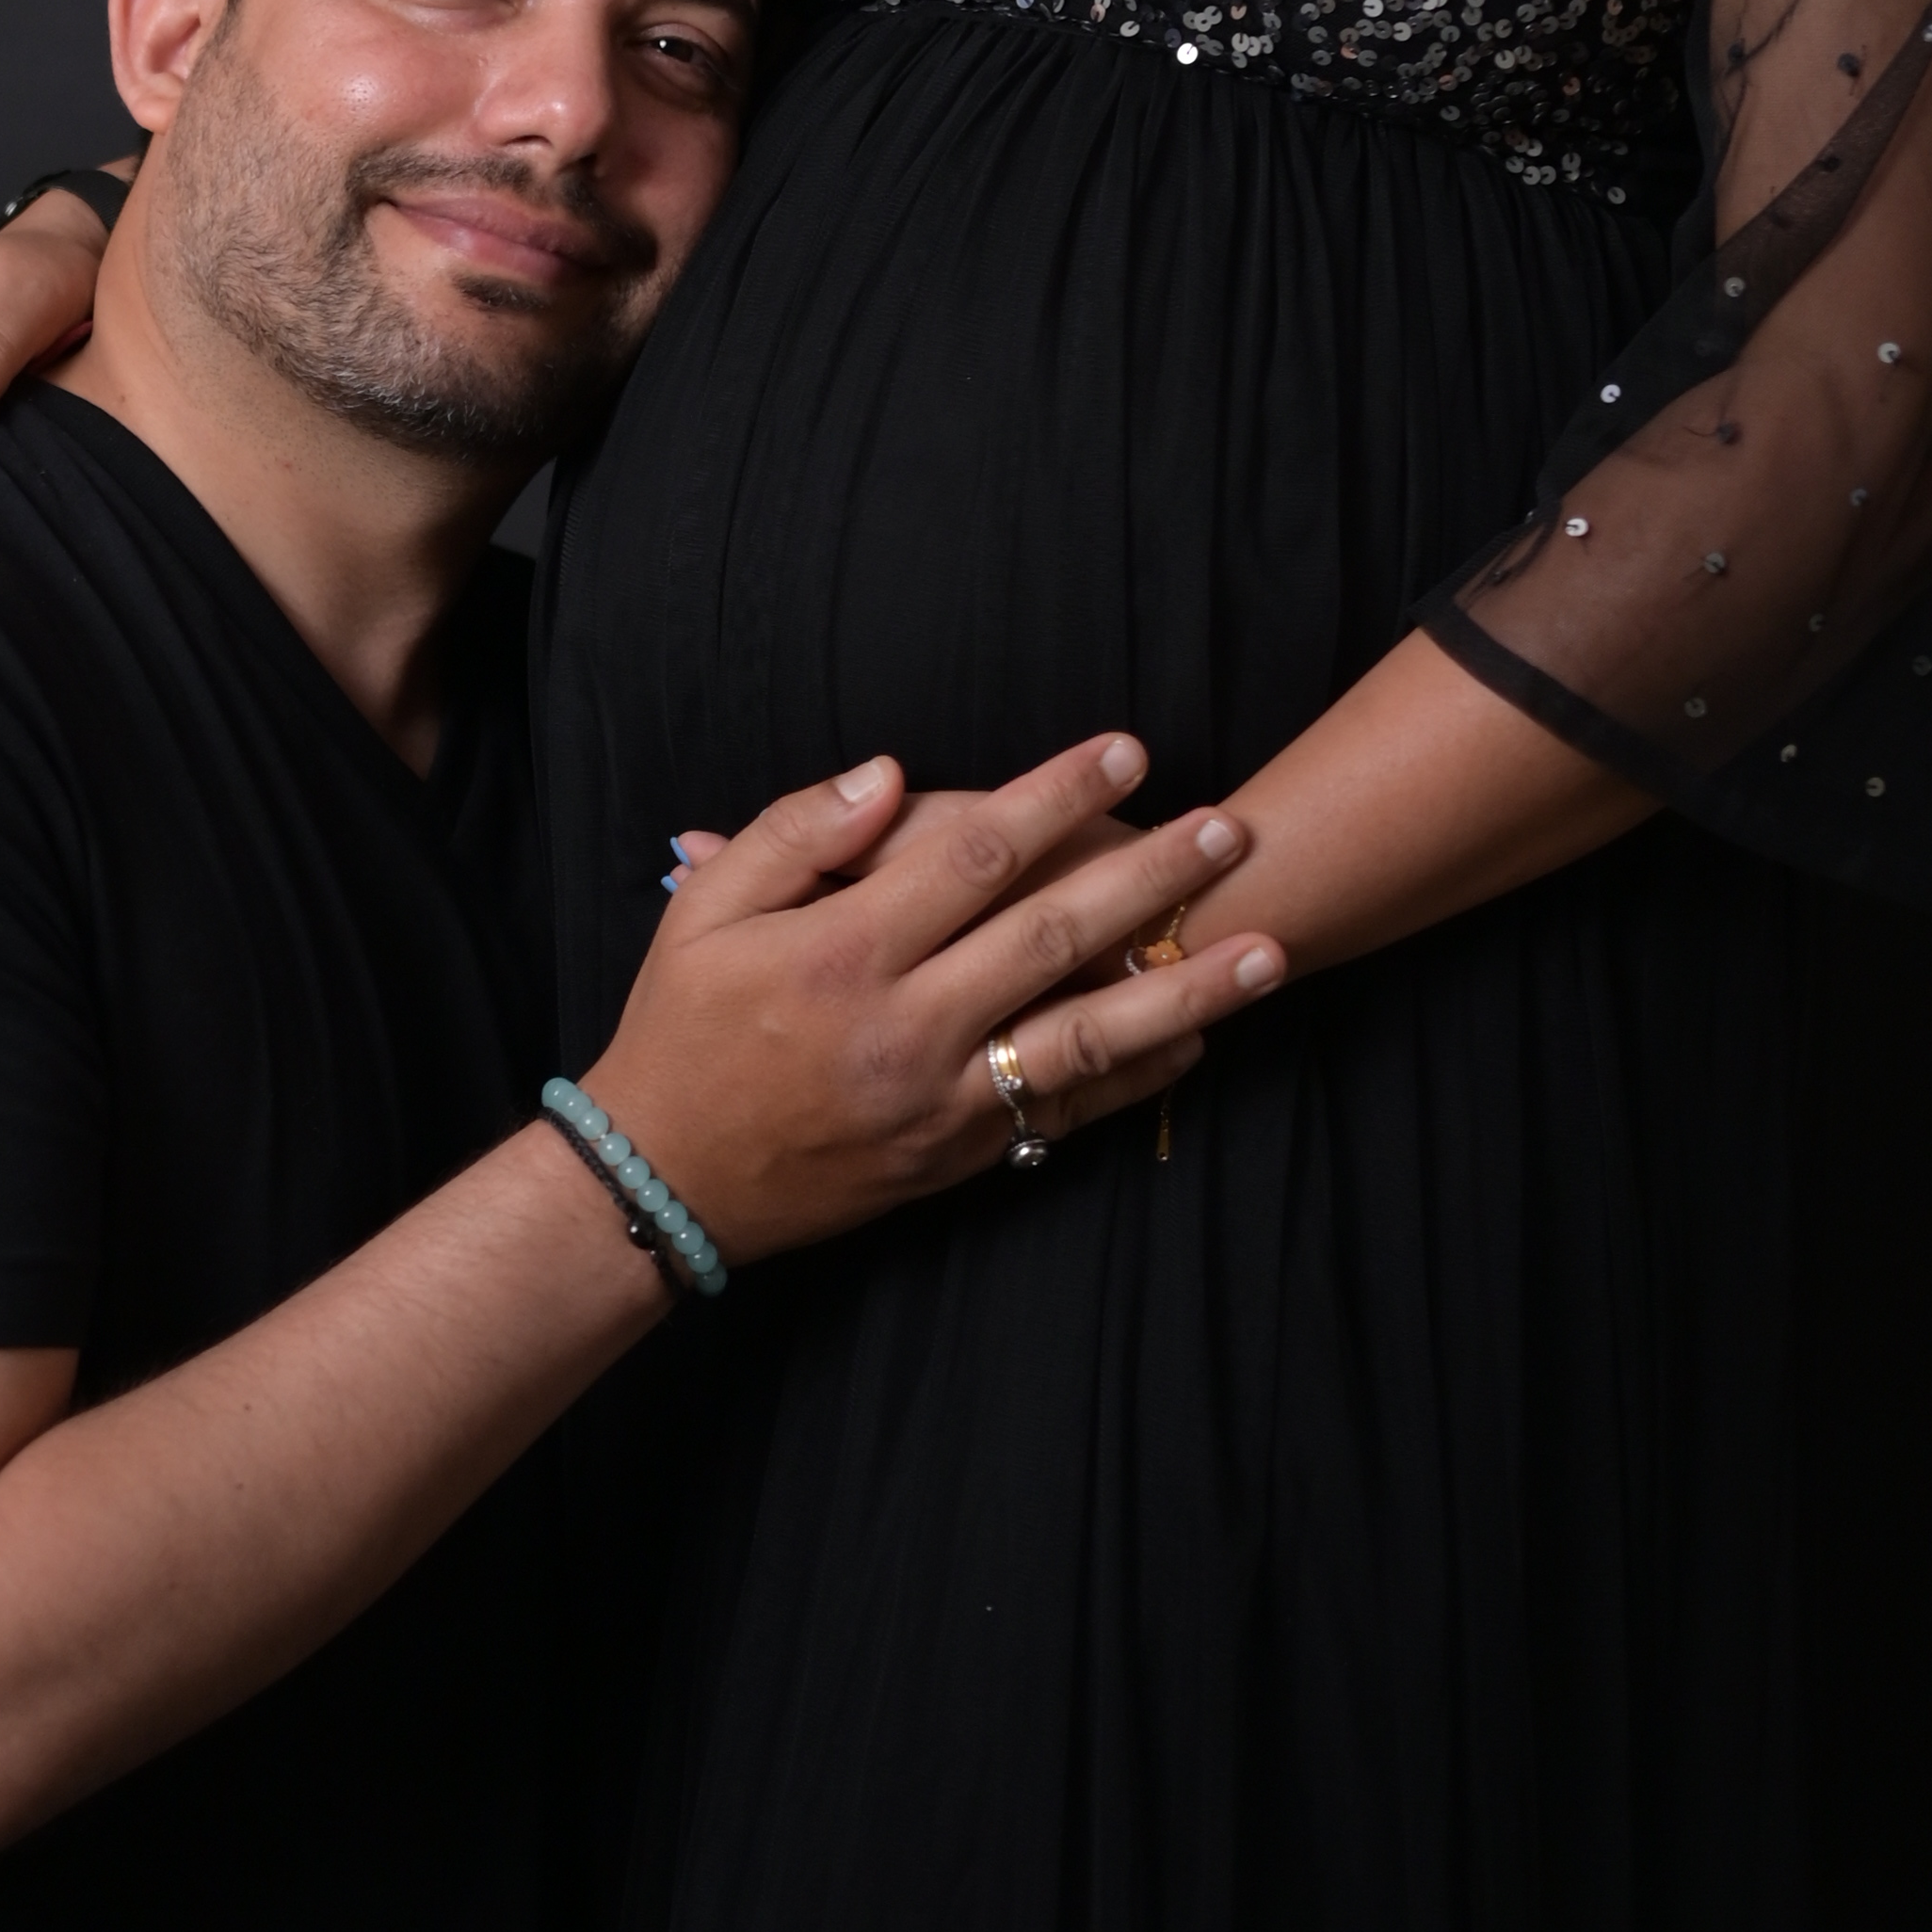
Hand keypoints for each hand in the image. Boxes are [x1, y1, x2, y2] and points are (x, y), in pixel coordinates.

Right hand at [587, 737, 1280, 1264]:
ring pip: (1087, 1039)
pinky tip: (1198, 1040)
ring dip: (1187, 993)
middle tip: (1229, 832)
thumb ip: (795, 832)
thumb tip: (888, 775)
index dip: (1058, 794)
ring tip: (1267, 951)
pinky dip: (1138, 1079)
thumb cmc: (680, 1028)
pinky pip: (1066, 1114)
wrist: (664, 1181)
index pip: (976, 853)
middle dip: (1152, 879)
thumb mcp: (703, 911)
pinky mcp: (956, 1158)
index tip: (1127, 749)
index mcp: (842, 953)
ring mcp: (939, 1101)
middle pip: (1054, 936)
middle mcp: (904, 1027)